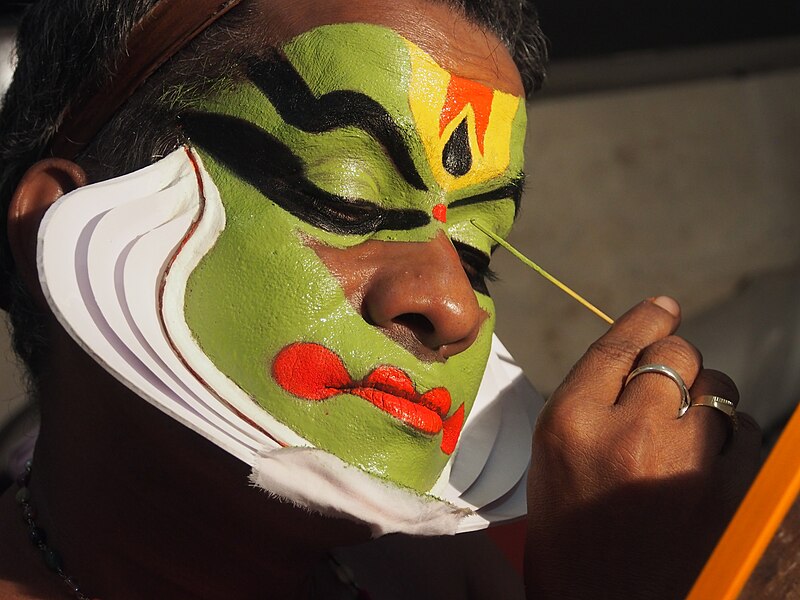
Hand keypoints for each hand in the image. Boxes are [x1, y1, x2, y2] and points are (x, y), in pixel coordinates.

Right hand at [524, 297, 760, 599]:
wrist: (604, 599)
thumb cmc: (568, 522)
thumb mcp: (553, 450)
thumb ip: (590, 393)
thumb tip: (644, 339)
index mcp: (572, 421)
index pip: (619, 345)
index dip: (645, 320)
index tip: (662, 308)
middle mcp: (627, 432)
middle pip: (674, 355)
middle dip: (673, 359)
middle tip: (662, 382)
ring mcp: (682, 463)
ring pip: (716, 386)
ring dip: (702, 395)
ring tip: (681, 424)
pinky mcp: (724, 491)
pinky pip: (742, 428)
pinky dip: (726, 432)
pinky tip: (702, 454)